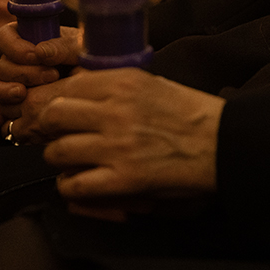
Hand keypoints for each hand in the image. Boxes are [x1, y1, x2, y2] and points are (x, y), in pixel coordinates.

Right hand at [0, 25, 81, 124]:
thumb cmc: (90, 58)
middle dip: (22, 73)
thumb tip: (41, 52)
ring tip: (24, 95)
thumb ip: (62, 46)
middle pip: (1, 66)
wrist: (100, 86)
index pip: (3, 37)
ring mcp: (17, 84)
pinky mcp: (19, 106)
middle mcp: (18, 61)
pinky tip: (4, 120)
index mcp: (27, 39)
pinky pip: (1, 112)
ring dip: (6, 92)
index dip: (13, 47)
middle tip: (51, 76)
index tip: (35, 55)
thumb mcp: (81, 47)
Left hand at [35, 69, 223, 205]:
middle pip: (53, 116)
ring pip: (58, 151)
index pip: (65, 88)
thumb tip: (75, 91)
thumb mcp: (151, 84)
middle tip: (53, 136)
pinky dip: (69, 186)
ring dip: (58, 158)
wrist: (222, 144)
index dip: (49, 102)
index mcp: (122, 83)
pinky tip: (77, 182)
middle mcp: (115, 111)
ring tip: (70, 160)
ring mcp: (118, 146)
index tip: (46, 112)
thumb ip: (113, 86)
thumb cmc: (190, 113)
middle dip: (47, 128)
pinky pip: (75, 184)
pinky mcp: (124, 179)